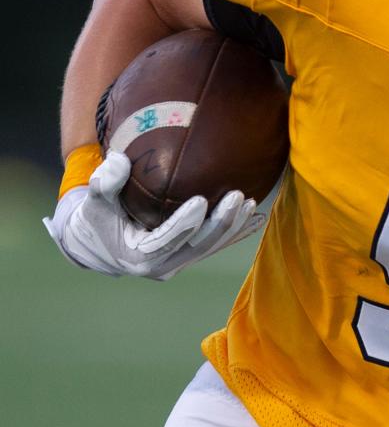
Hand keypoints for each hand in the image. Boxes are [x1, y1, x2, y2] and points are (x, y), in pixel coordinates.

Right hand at [43, 150, 264, 280]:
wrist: (95, 244)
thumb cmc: (93, 219)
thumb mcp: (92, 202)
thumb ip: (104, 182)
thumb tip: (119, 160)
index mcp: (138, 257)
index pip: (167, 240)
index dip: (185, 223)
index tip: (202, 199)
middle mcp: (162, 267)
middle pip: (198, 246)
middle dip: (221, 223)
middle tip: (238, 196)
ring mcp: (178, 264)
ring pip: (211, 247)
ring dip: (234, 227)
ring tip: (252, 204)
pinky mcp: (187, 257)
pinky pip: (215, 245)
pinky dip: (236, 233)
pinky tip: (258, 217)